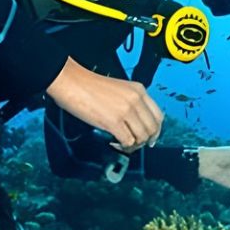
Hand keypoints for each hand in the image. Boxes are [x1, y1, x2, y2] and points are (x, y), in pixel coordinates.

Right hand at [45, 57, 163, 152]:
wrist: (72, 82)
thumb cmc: (89, 86)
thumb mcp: (119, 89)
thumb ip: (131, 103)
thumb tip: (136, 123)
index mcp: (139, 90)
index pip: (158, 115)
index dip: (155, 130)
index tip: (150, 138)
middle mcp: (136, 100)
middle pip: (152, 128)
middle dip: (145, 140)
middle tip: (135, 145)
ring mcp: (126, 111)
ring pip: (142, 137)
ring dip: (134, 145)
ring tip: (123, 144)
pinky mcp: (114, 122)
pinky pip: (127, 141)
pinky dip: (123, 147)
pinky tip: (114, 143)